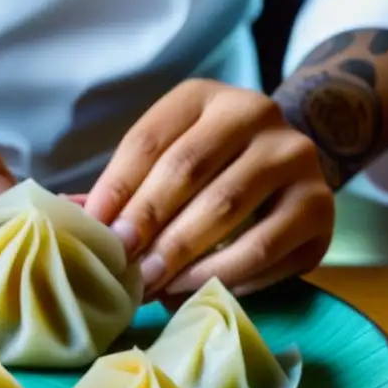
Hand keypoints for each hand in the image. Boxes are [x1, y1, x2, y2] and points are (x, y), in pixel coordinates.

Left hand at [84, 79, 334, 297]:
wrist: (292, 165)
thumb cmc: (211, 168)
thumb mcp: (169, 158)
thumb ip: (125, 185)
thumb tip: (67, 216)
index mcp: (204, 96)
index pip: (150, 139)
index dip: (117, 188)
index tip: (95, 232)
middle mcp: (256, 112)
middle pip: (188, 169)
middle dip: (147, 223)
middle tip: (121, 266)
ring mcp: (295, 157)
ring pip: (227, 209)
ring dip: (181, 255)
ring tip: (151, 286)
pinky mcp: (320, 205)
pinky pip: (266, 248)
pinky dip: (223, 275)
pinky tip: (194, 290)